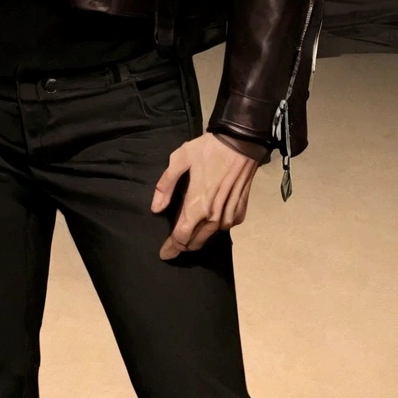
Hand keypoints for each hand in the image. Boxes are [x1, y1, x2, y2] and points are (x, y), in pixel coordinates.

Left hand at [151, 132, 261, 259]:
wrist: (242, 142)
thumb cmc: (209, 149)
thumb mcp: (180, 160)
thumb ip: (165, 186)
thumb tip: (156, 208)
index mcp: (197, 206)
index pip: (181, 238)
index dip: (172, 248)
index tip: (164, 254)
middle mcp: (214, 216)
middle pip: (196, 242)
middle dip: (183, 245)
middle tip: (175, 242)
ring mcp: (229, 215)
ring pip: (211, 235)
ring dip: (200, 236)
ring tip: (191, 227)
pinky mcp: (240, 210)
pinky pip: (225, 226)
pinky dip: (216, 226)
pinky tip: (210, 217)